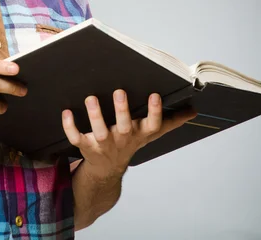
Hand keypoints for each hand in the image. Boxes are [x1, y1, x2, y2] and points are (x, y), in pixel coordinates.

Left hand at [62, 90, 195, 180]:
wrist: (107, 170)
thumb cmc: (131, 142)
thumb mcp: (151, 133)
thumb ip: (172, 121)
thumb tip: (194, 110)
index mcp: (139, 134)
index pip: (152, 125)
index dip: (154, 111)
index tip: (155, 94)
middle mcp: (122, 139)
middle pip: (124, 126)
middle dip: (122, 110)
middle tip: (120, 91)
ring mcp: (103, 144)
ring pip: (99, 131)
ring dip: (95, 115)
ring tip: (91, 98)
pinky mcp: (85, 145)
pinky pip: (76, 137)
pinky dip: (70, 127)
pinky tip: (66, 112)